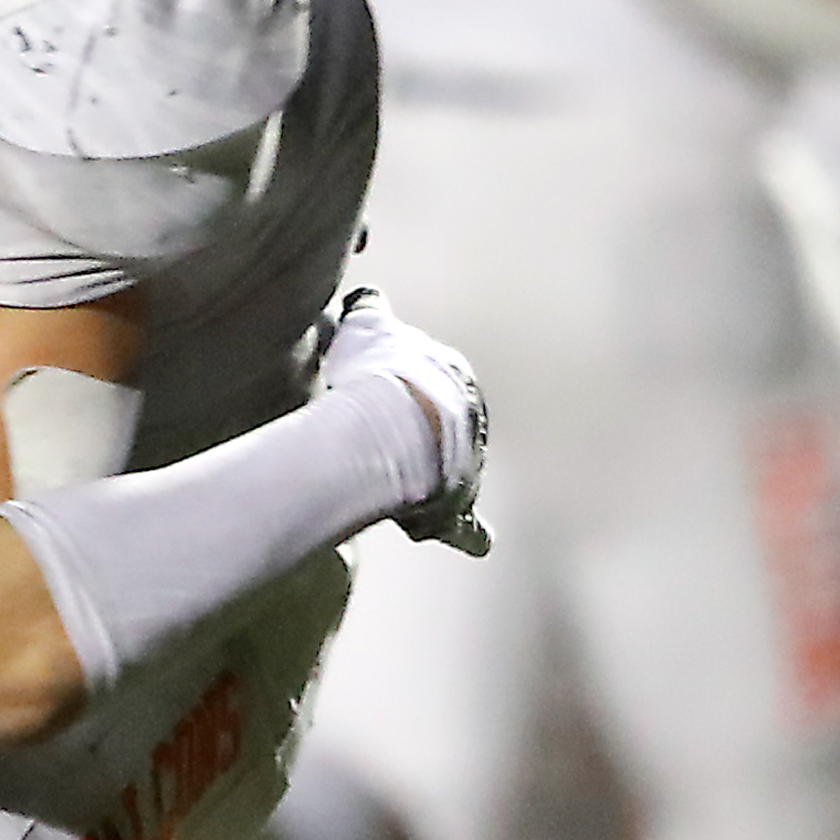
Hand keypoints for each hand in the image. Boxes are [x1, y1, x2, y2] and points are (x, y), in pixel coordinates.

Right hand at [318, 287, 489, 556]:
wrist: (391, 426)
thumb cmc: (375, 375)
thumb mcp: (366, 325)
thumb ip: (368, 309)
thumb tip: (365, 297)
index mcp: (453, 373)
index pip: (431, 376)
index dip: (401, 384)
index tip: (376, 391)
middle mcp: (471, 417)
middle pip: (449, 424)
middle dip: (426, 430)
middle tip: (386, 440)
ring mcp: (468, 465)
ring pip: (457, 470)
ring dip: (440, 478)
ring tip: (408, 488)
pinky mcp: (456, 508)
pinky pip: (466, 526)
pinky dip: (468, 533)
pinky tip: (475, 542)